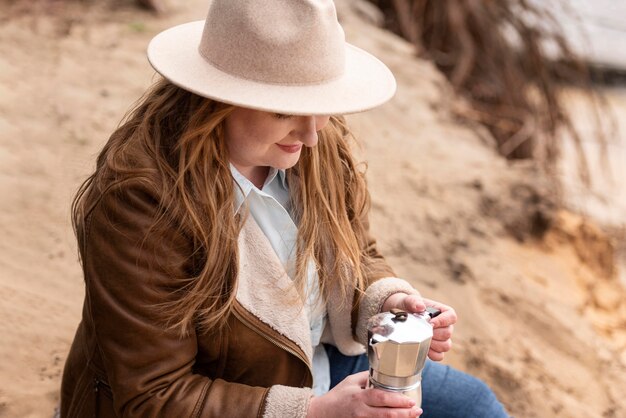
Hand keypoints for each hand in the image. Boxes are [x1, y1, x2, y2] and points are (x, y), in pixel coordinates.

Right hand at [307, 371, 421, 417]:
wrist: (322, 413)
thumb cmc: (337, 396)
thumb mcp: (350, 381)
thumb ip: (367, 377)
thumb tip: (384, 370)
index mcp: (359, 397)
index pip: (381, 398)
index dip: (397, 401)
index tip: (410, 401)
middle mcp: (361, 411)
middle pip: (386, 415)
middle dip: (405, 414)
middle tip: (418, 411)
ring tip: (413, 417)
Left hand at [381, 293, 456, 361]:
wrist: (402, 316)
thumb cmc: (408, 306)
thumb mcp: (408, 301)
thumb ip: (413, 301)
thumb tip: (420, 307)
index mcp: (442, 311)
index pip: (452, 316)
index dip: (443, 321)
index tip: (431, 323)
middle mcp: (444, 325)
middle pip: (448, 333)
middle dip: (434, 334)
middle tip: (422, 331)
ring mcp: (441, 338)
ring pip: (446, 345)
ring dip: (434, 344)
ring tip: (421, 339)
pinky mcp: (435, 348)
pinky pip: (440, 356)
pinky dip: (432, 354)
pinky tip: (423, 349)